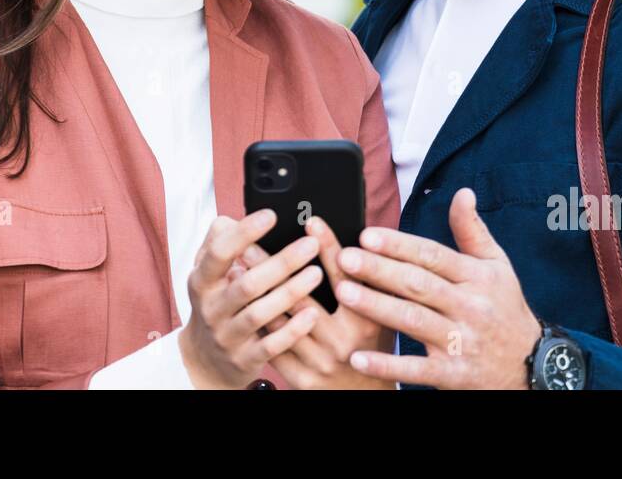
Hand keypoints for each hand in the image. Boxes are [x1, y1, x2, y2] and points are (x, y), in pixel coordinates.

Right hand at [178, 209, 323, 388]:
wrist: (205, 359)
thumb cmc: (216, 303)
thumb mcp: (209, 274)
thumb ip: (219, 243)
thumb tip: (233, 220)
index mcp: (202, 281)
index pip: (219, 253)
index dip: (244, 233)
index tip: (271, 216)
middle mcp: (212, 309)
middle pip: (247, 285)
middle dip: (281, 263)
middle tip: (311, 244)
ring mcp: (228, 336)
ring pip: (260, 314)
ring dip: (290, 293)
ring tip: (316, 274)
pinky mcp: (244, 359)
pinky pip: (271, 346)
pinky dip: (292, 330)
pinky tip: (313, 314)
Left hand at [239, 216, 395, 389]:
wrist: (364, 400)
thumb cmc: (371, 349)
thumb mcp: (382, 317)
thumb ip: (371, 284)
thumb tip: (363, 243)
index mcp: (365, 321)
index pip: (344, 277)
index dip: (328, 247)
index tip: (311, 221)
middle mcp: (343, 341)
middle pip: (302, 296)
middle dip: (275, 266)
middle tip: (252, 241)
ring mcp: (320, 362)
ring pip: (282, 320)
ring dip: (258, 292)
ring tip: (238, 266)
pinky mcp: (302, 379)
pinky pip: (274, 345)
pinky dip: (257, 320)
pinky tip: (243, 301)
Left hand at [336, 188, 542, 388]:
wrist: (533, 366)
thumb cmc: (506, 309)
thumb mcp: (497, 266)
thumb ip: (473, 231)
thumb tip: (462, 193)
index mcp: (476, 277)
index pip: (432, 256)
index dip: (399, 245)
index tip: (367, 235)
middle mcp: (469, 307)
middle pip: (419, 285)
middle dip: (380, 270)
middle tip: (345, 257)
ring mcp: (462, 343)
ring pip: (413, 321)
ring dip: (377, 307)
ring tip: (344, 293)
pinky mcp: (454, 375)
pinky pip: (417, 370)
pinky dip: (387, 365)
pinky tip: (358, 357)